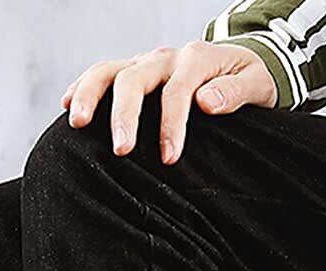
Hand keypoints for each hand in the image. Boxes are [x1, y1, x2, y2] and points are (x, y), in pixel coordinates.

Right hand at [62, 41, 276, 163]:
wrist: (240, 64)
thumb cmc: (249, 80)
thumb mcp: (257, 84)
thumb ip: (235, 92)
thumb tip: (206, 102)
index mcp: (197, 59)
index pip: (177, 90)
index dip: (171, 124)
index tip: (169, 158)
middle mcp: (166, 57)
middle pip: (134, 78)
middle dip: (124, 114)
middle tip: (121, 151)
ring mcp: (146, 63)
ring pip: (110, 70)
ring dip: (90, 95)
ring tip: (77, 124)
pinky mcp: (133, 71)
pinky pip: (102, 74)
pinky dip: (83, 87)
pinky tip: (67, 106)